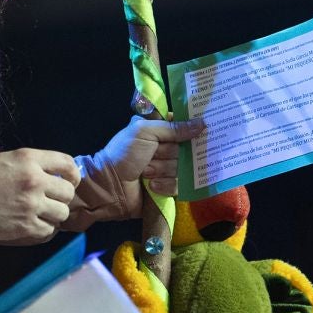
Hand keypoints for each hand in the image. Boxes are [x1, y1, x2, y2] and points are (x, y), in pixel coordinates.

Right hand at [0, 148, 78, 243]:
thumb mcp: (10, 159)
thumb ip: (36, 165)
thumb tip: (60, 176)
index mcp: (30, 159)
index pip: (67, 164)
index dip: (73, 174)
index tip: (69, 181)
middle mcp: (35, 181)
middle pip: (68, 192)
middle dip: (62, 197)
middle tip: (50, 199)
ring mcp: (32, 205)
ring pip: (62, 213)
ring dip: (54, 214)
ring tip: (40, 212)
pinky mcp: (27, 226)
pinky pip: (49, 229)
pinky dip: (44, 227)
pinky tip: (32, 222)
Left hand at [78, 116, 204, 200]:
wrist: (111, 186)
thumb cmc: (124, 154)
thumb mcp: (145, 132)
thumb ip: (172, 128)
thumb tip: (201, 124)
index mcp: (159, 132)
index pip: (184, 127)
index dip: (190, 129)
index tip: (200, 128)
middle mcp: (166, 149)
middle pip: (186, 149)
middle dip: (168, 154)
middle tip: (152, 155)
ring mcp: (168, 169)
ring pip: (184, 168)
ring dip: (163, 170)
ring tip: (145, 172)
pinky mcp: (169, 188)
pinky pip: (180, 186)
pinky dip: (164, 185)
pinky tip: (151, 185)